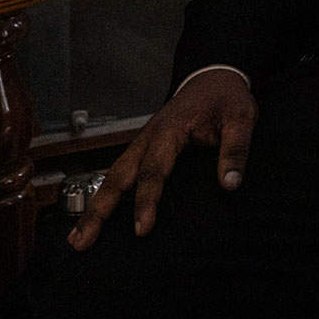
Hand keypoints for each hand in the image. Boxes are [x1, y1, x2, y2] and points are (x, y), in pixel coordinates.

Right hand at [67, 68, 256, 250]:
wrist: (214, 77)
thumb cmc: (225, 98)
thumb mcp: (240, 118)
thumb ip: (236, 149)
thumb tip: (230, 183)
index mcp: (170, 130)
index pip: (153, 170)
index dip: (146, 200)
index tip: (142, 228)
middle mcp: (149, 138)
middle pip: (117, 176)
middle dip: (99, 210)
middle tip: (83, 241)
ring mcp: (142, 143)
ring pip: (112, 176)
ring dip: (94, 206)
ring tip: (78, 238)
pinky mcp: (143, 149)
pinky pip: (119, 173)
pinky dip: (105, 195)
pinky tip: (96, 217)